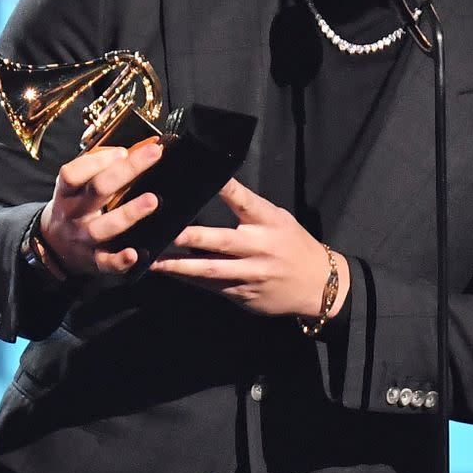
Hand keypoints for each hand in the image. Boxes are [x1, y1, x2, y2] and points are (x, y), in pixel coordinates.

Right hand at [39, 140, 162, 274]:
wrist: (53, 247)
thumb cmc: (75, 206)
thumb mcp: (77, 186)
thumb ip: (102, 167)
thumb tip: (141, 146)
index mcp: (66, 192)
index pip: (73, 173)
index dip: (97, 161)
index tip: (123, 151)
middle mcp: (72, 214)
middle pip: (97, 190)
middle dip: (126, 171)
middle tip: (153, 155)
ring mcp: (82, 238)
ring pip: (103, 227)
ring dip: (128, 213)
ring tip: (152, 201)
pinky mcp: (93, 260)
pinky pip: (106, 262)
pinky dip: (119, 261)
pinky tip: (134, 254)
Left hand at [149, 177, 349, 317]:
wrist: (318, 286)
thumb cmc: (293, 244)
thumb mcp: (278, 219)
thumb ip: (249, 209)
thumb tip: (213, 191)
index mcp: (269, 221)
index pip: (244, 201)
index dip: (225, 189)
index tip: (202, 177)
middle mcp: (259, 247)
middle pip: (220, 240)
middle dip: (190, 237)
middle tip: (164, 230)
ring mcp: (250, 274)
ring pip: (209, 270)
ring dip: (179, 266)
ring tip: (153, 260)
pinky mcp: (243, 294)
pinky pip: (212, 286)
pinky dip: (190, 280)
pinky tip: (170, 274)